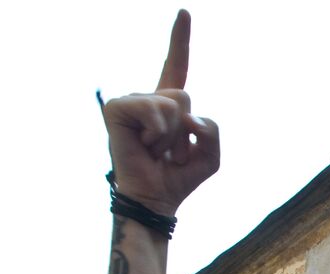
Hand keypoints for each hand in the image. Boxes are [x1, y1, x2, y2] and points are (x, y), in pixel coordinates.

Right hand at [101, 11, 219, 216]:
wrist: (155, 199)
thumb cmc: (178, 178)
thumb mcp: (210, 155)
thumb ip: (212, 130)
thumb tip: (189, 115)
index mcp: (169, 105)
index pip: (177, 66)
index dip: (180, 40)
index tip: (185, 12)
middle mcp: (148, 99)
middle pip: (184, 93)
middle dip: (185, 128)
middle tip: (167, 150)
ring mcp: (130, 102)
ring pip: (171, 102)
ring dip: (171, 135)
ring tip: (155, 150)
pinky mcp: (116, 109)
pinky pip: (152, 109)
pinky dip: (157, 133)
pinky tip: (145, 146)